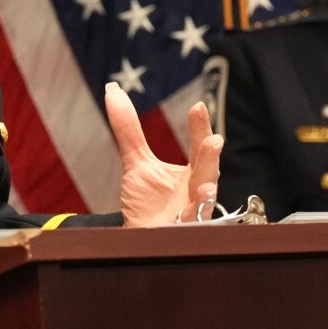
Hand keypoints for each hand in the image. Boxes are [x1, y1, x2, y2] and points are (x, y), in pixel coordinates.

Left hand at [107, 84, 223, 225]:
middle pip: (207, 173)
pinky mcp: (183, 234)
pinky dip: (192, 220)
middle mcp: (198, 193)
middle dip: (210, 158)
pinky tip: (191, 212)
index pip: (199, 148)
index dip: (200, 128)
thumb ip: (128, 129)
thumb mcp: (136, 161)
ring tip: (206, 185)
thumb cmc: (148, 203)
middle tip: (215, 140)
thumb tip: (113, 90)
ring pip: (204, 203)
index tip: (199, 107)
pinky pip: (190, 228)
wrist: (141, 238)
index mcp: (192, 175)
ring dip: (206, 192)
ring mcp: (193, 215)